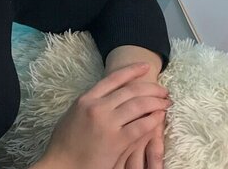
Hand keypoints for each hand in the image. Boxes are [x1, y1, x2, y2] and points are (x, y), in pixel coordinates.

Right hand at [36, 63, 169, 168]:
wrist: (61, 165)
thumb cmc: (64, 144)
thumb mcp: (72, 116)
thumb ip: (88, 105)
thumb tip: (102, 97)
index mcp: (85, 100)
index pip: (113, 79)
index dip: (132, 71)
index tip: (145, 67)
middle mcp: (97, 107)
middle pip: (130, 90)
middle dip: (151, 88)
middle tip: (162, 90)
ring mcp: (107, 123)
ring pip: (139, 105)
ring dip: (156, 102)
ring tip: (166, 102)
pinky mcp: (117, 141)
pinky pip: (142, 126)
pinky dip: (154, 119)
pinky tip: (160, 117)